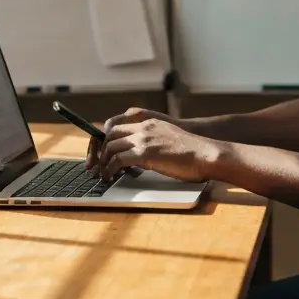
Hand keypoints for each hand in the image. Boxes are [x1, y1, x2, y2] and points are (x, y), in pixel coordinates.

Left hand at [94, 114, 223, 182]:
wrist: (205, 154)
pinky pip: (118, 160)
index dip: (101, 139)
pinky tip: (111, 177)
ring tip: (102, 174)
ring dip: (102, 162)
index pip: (114, 125)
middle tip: (94, 165)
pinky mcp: (146, 153)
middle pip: (107, 134)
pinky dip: (110, 170)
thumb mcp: (165, 138)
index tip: (97, 153)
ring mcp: (144, 138)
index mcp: (147, 121)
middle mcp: (143, 126)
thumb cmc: (189, 152)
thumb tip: (134, 156)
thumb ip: (149, 141)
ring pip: (110, 147)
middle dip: (97, 151)